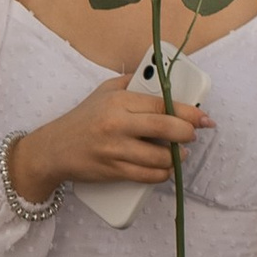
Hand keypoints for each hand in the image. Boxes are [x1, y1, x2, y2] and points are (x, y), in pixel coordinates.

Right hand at [8, 79, 208, 200]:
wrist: (53, 150)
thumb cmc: (81, 119)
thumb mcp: (103, 92)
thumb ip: (131, 84)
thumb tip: (161, 80)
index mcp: (118, 101)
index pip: (162, 104)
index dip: (189, 112)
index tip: (203, 118)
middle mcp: (118, 124)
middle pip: (167, 128)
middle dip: (187, 134)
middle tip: (192, 136)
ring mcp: (115, 150)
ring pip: (161, 157)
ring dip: (176, 158)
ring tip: (177, 154)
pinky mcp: (113, 171)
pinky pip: (149, 176)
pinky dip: (162, 174)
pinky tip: (164, 168)